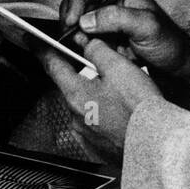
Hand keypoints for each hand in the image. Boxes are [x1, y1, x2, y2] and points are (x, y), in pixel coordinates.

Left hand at [40, 37, 165, 161]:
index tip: (32, 41)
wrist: (158, 146)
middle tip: (104, 68)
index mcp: (76, 94)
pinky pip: (96, 124)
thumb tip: (88, 45)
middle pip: (70, 85)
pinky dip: (105, 115)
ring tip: (122, 95)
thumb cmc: (141, 111)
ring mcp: (86, 134)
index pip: (51, 65)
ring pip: (85, 105)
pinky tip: (123, 114)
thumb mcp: (120, 69)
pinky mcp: (98, 147)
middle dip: (81, 74)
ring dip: (96, 96)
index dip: (41, 50)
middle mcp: (76, 116)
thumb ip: (98, 51)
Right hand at [60, 0, 189, 73]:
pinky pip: (80, 39)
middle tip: (77, 36)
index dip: (75, 0)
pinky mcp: (100, 39)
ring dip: (75, 35)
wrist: (173, 65)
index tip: (73, 20)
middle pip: (74, 2)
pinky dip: (80, 46)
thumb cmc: (168, 42)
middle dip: (71, 19)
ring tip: (89, 46)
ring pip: (74, 22)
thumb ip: (117, 18)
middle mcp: (107, 3)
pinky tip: (92, 52)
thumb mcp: (147, 26)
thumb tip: (87, 19)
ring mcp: (102, 22)